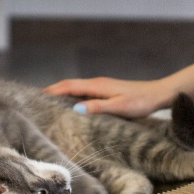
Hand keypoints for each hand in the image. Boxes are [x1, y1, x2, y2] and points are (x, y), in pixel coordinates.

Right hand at [43, 77, 172, 117]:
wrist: (158, 94)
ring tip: (47, 103)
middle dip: (51, 91)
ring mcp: (101, 87)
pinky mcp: (106, 92)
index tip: (35, 97)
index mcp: (96, 86)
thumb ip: (97, 108)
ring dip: (61, 94)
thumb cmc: (141, 102)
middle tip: (35, 100)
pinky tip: (70, 105)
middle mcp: (96, 84)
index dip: (51, 91)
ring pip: (75, 88)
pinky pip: (83, 92)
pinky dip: (72, 97)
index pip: (68, 86)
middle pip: (68, 85)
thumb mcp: (119, 107)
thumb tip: (76, 109)